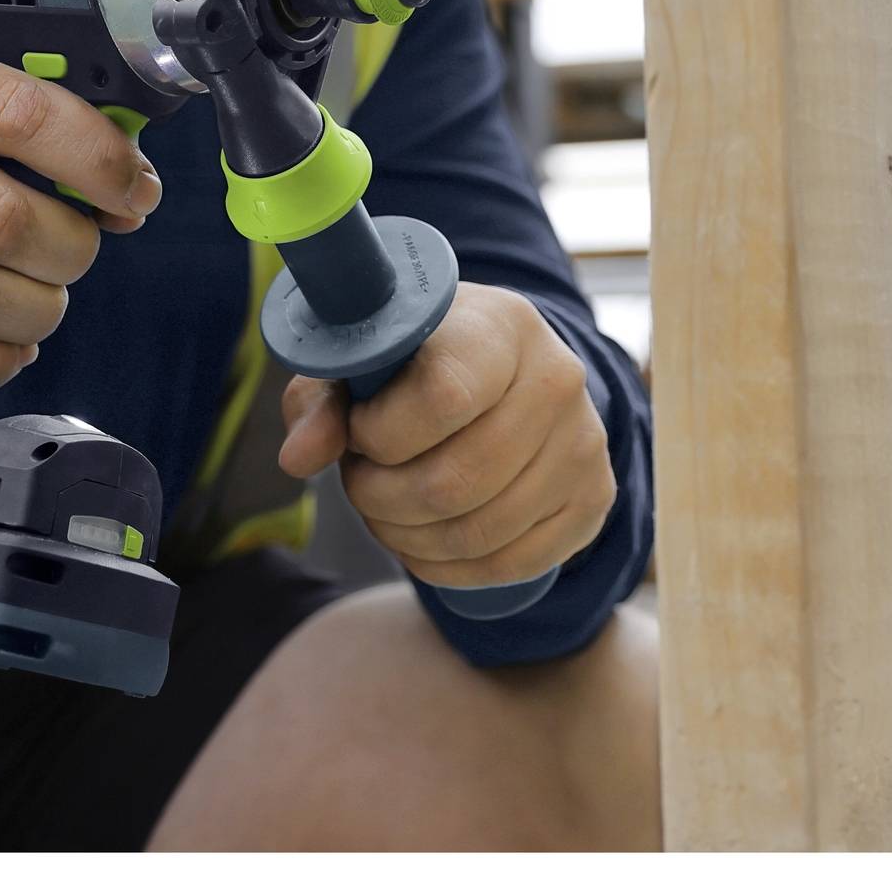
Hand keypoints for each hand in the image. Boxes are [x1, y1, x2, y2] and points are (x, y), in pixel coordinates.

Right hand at [0, 53, 164, 395]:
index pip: (18, 112)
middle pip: (1, 219)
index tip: (135, 192)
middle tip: (73, 253)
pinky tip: (2, 343)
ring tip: (38, 300)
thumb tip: (130, 188)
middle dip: (67, 249)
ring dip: (32, 311)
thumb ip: (44, 139)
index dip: (97, 159)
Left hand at [277, 282, 614, 593]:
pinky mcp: (592, 500)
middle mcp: (558, 379)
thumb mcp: (362, 361)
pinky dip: (447, 567)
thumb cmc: (419, 361)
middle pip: (454, 482)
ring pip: (478, 532)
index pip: (444, 398)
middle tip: (361, 481)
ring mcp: (584, 444)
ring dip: (408, 536)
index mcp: (501, 325)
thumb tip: (298, 458)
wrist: (508, 373)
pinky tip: (422, 539)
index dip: (382, 434)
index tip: (360, 430)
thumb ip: (323, 400)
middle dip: (382, 498)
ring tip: (386, 508)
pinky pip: (509, 565)